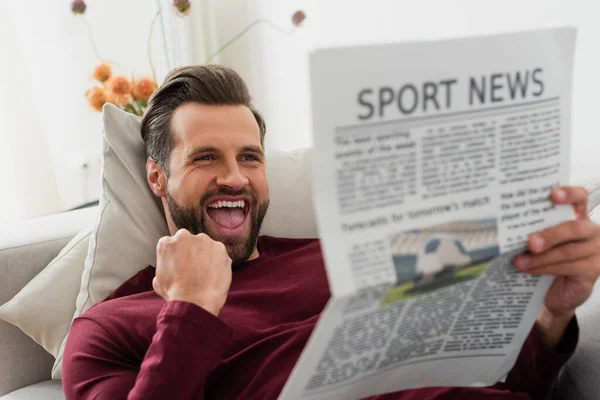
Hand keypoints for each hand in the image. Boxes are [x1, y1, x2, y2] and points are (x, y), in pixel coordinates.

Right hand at [153, 229, 231, 315]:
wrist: (194, 301)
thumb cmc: (175, 294)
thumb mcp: (158, 281)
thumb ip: (163, 268)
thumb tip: (168, 269)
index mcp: (166, 243)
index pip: (172, 244)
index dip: (177, 256)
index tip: (181, 265)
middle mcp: (184, 236)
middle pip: (189, 241)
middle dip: (192, 252)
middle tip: (194, 269)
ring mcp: (204, 240)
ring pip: (205, 246)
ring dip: (206, 255)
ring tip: (206, 274)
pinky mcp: (220, 247)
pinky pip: (219, 253)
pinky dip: (218, 261)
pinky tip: (215, 274)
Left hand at [513, 186, 599, 347]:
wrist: (555, 290)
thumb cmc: (545, 258)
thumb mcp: (539, 239)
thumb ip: (533, 229)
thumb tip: (505, 225)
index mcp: (577, 217)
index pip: (580, 198)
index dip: (569, 194)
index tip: (552, 195)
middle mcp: (590, 231)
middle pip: (574, 228)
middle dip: (550, 235)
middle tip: (530, 243)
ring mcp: (595, 251)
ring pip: (568, 251)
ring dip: (540, 258)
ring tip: (518, 261)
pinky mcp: (592, 271)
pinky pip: (568, 267)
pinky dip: (545, 269)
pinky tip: (529, 270)